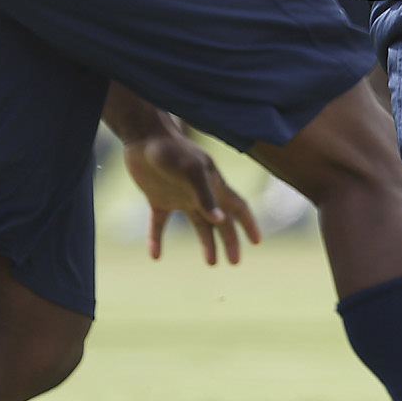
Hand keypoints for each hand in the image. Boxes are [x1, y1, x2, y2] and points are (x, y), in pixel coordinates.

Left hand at [123, 126, 259, 265]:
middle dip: (230, 241)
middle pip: (221, 221)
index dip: (248, 224)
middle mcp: (200, 193)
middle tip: (234, 262)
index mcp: (214, 185)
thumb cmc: (171, 151)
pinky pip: (159, 224)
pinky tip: (155, 256)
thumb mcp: (191, 172)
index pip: (237, 208)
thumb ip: (205, 195)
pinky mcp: (158, 198)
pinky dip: (157, 239)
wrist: (143, 137)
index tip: (257, 242)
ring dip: (206, 243)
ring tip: (211, 263)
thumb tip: (219, 220)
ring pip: (198, 224)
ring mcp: (179, 196)